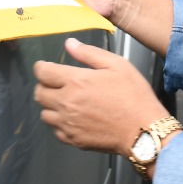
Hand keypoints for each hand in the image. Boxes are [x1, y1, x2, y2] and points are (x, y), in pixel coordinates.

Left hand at [34, 37, 170, 155]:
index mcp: (76, 82)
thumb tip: (70, 44)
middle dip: (44, 85)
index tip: (46, 67)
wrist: (143, 131)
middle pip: (39, 93)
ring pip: (44, 113)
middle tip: (56, 83)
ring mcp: (68, 124)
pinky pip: (55, 130)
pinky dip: (59, 122)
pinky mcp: (73, 139)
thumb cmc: (133, 96)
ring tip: (66, 101)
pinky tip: (74, 117)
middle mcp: (66, 103)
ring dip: (51, 105)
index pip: (42, 72)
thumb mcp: (116, 65)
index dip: (42, 67)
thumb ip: (89, 53)